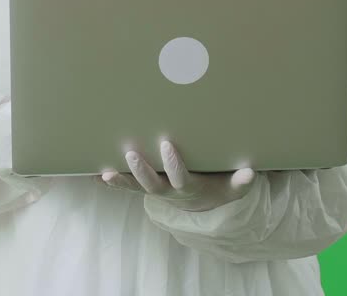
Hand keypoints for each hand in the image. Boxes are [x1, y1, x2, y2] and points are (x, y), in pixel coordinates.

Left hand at [97, 140, 256, 211]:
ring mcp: (154, 189)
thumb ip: (240, 183)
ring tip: (106, 172)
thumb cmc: (217, 187)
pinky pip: (125, 187)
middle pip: (152, 185)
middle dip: (142, 170)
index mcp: (189, 188)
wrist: (200, 202)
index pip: (179, 178)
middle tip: (132, 153)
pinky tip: (96, 175)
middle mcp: (168, 191)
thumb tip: (250, 173)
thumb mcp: (231, 188)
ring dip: (121, 179)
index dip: (172, 164)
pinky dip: (111, 182)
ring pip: (135, 187)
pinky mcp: (143, 187)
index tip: (167, 144)